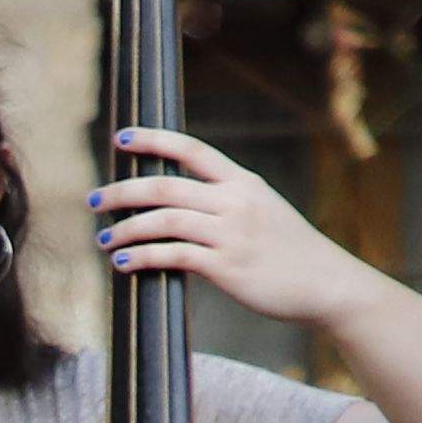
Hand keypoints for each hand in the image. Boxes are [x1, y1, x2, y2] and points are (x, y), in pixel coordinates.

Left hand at [93, 126, 378, 328]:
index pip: (192, 150)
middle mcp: (234, 201)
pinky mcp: (227, 266)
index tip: (122, 138)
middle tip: (94, 200)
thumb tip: (184, 207)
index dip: (154, 140)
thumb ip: (227, 204)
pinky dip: (143, 256)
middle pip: (165, 185)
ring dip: (126, 229)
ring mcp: (231, 233)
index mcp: (242, 182)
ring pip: (164, 220)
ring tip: (104, 240)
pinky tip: (124, 262)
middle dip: (123, 191)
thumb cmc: (291, 253)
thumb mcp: (264, 212)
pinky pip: (173, 255)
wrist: (327, 284)